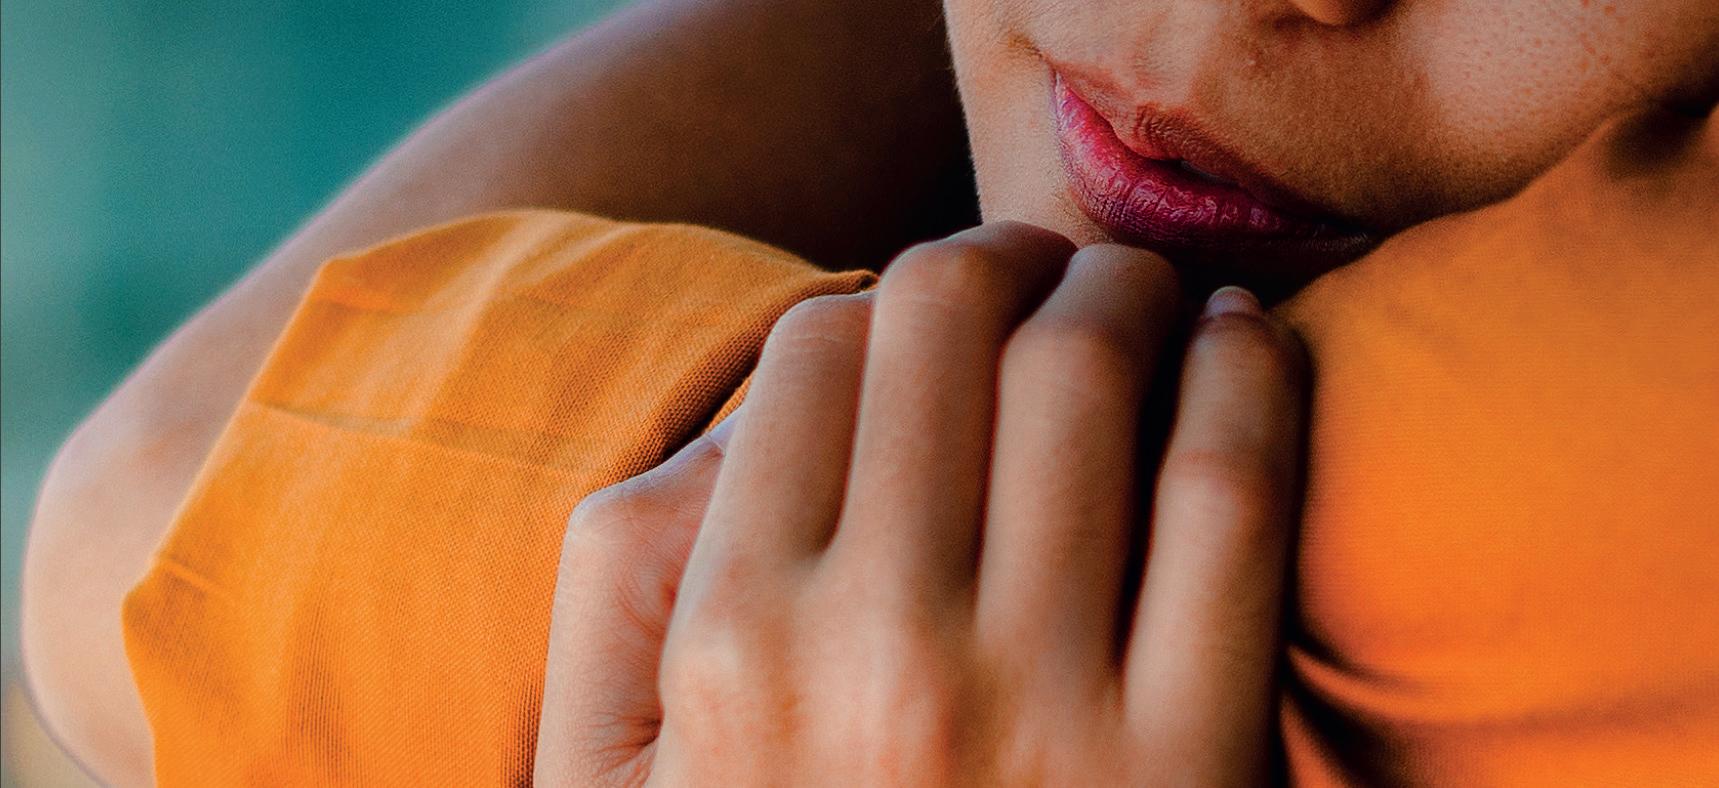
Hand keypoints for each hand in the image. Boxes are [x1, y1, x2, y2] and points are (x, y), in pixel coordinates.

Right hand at [535, 222, 1307, 784]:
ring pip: (1087, 370)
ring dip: (1127, 286)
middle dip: (1004, 257)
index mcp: (730, 645)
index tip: (940, 311)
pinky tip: (1241, 344)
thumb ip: (624, 589)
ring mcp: (1042, 706)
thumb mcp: (620, 780)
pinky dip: (1247, 373)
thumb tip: (749, 412)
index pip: (816, 351)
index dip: (885, 297)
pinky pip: (1230, 487)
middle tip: (1048, 271)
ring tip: (1143, 292)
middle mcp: (874, 653)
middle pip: (947, 320)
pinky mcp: (1193, 757)